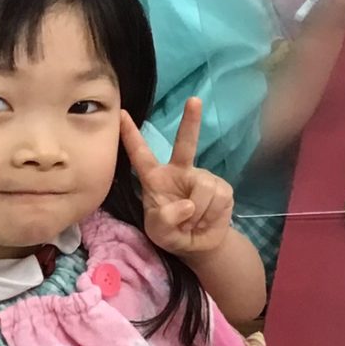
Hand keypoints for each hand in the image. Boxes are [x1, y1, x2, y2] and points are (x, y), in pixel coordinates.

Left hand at [121, 98, 235, 255]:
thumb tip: (188, 204)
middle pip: (186, 143)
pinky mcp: (223, 188)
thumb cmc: (172, 233)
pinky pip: (217, 199)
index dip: (130, 135)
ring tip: (193, 223)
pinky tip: (206, 220)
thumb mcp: (158, 232)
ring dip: (198, 214)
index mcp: (156, 178)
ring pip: (203, 189)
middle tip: (194, 100)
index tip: (122, 114)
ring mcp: (203, 177)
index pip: (140, 155)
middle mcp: (180, 171)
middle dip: (191, 121)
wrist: (200, 245)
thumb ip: (164, 220)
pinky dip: (211, 215)